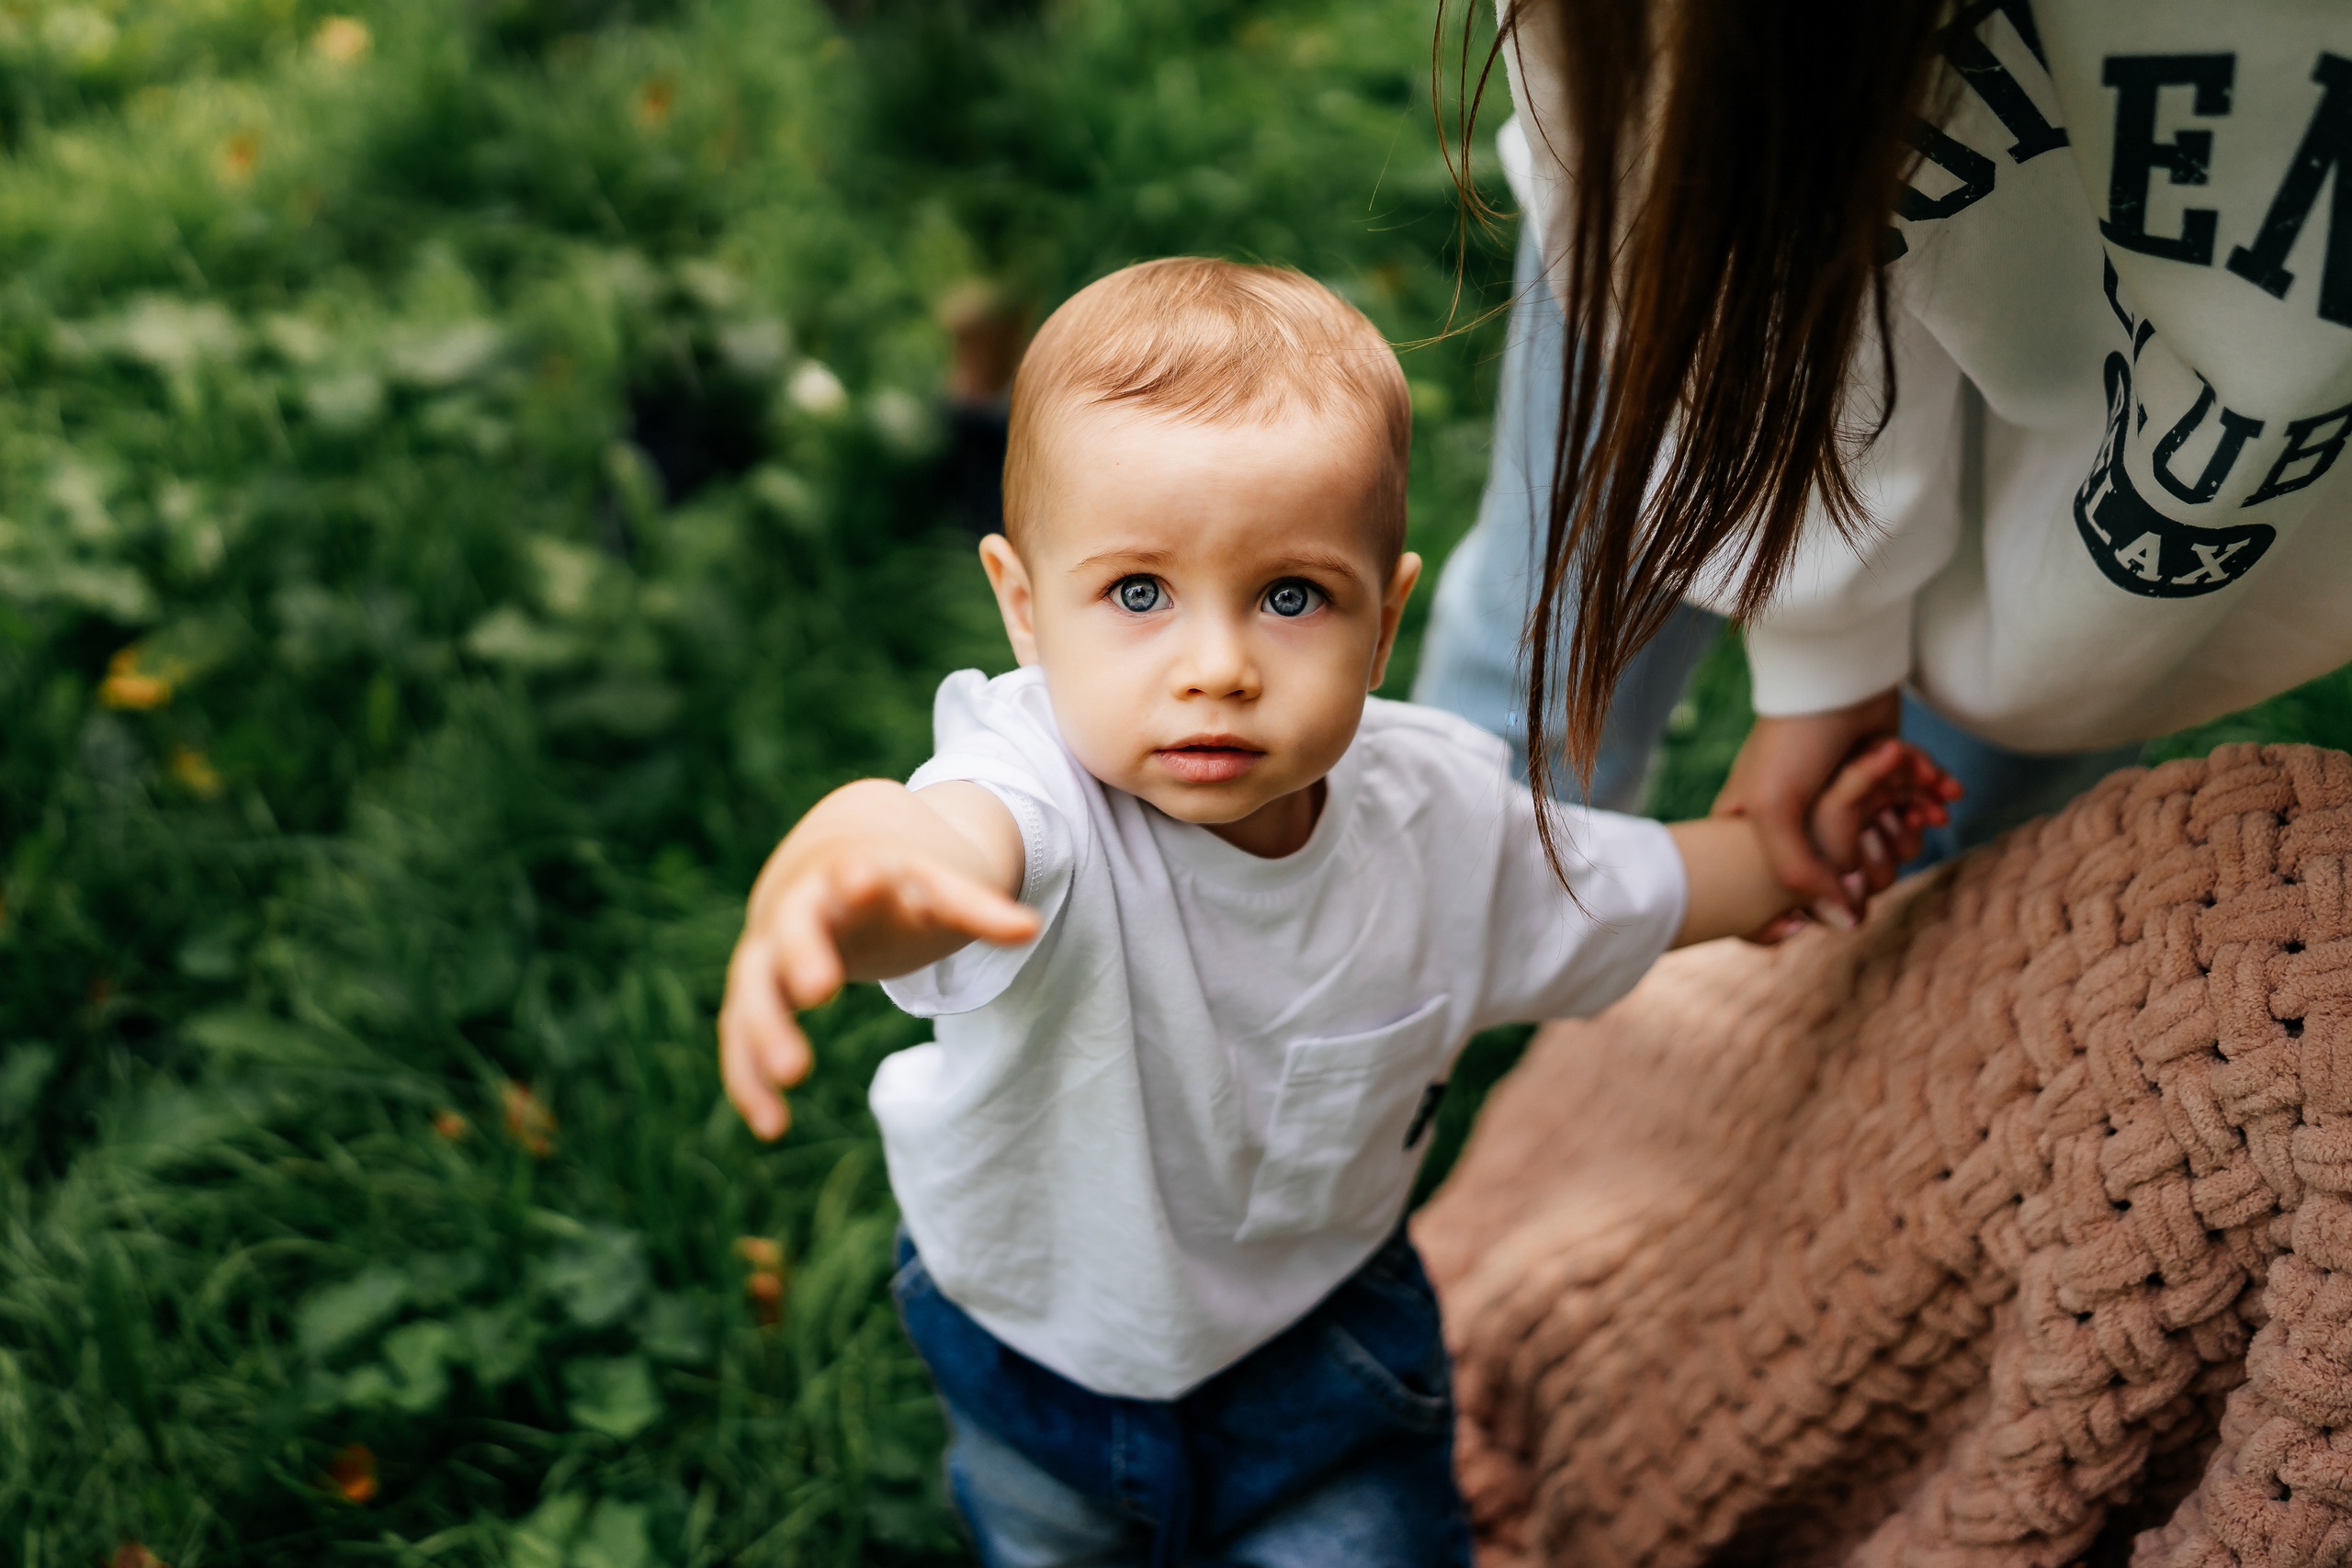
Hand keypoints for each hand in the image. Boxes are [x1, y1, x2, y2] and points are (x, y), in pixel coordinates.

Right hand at [719, 842, 1037, 1140]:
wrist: (830, 871)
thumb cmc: (895, 887)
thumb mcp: (935, 888)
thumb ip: (975, 907)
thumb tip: (1030, 930)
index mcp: (850, 873)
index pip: (850, 872)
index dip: (856, 880)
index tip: (863, 882)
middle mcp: (800, 910)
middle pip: (793, 930)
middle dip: (803, 955)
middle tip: (820, 988)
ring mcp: (769, 952)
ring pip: (756, 988)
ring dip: (769, 1030)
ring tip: (795, 1074)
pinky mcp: (755, 995)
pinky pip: (741, 1037)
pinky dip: (751, 1078)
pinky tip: (773, 1126)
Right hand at [1728, 737, 1957, 942]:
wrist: (1838, 673)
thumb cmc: (1793, 741)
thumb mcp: (1775, 811)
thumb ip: (1800, 876)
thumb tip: (1847, 924)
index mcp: (1753, 827)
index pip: (1772, 890)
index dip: (1802, 905)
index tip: (1832, 899)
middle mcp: (1796, 813)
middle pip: (1844, 866)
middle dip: (1879, 854)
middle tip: (1887, 833)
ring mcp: (1840, 790)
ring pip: (1882, 834)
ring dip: (1913, 824)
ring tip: (1929, 811)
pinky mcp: (1879, 766)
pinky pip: (1908, 797)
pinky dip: (1932, 794)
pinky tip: (1948, 794)